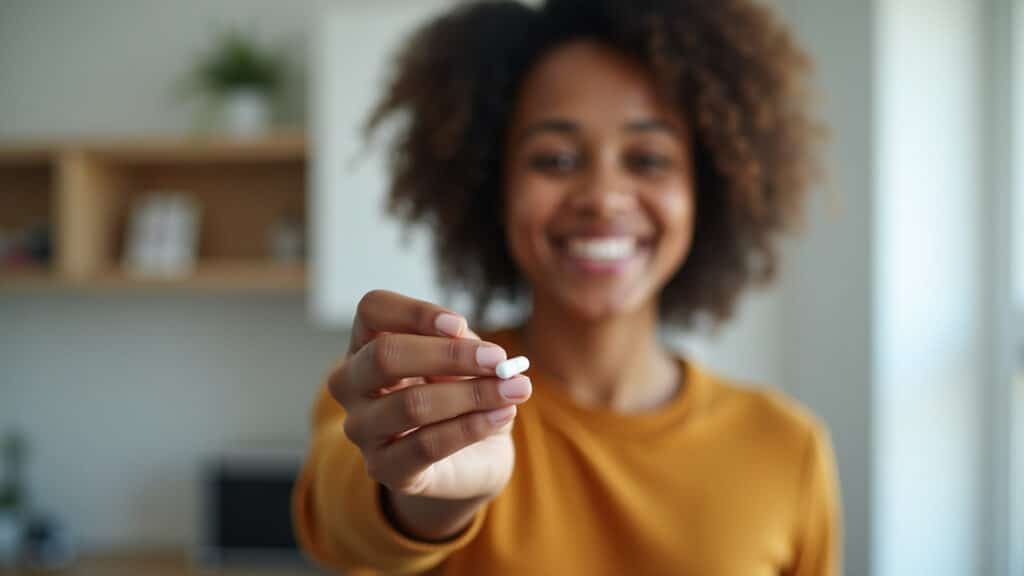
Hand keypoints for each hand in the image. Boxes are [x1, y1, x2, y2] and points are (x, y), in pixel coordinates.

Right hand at [328, 290, 530, 500]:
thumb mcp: (464, 361)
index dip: (415, 312)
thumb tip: (475, 348)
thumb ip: (463, 347)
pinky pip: (426, 445)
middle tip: (499, 360)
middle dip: (450, 355)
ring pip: (411, 404)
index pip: (372, 310)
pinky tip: (503, 414)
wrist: (469, 458)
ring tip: (515, 389)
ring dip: (473, 393)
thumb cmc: (460, 394)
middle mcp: (350, 383)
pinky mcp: (383, 468)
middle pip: (385, 355)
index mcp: (366, 343)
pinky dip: (471, 427)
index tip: (460, 325)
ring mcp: (361, 428)